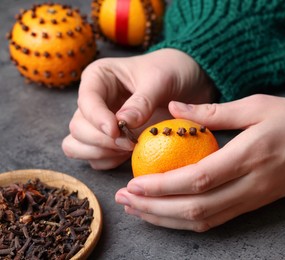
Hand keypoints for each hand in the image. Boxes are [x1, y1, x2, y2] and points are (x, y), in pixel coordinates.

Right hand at [62, 49, 216, 168]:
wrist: (184, 83)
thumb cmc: (170, 72)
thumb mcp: (159, 80)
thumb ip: (142, 101)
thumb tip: (122, 123)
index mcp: (98, 78)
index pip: (86, 101)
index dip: (97, 119)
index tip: (117, 130)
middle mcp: (93, 101)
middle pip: (78, 127)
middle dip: (101, 140)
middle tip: (130, 143)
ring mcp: (98, 123)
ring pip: (78, 145)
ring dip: (101, 153)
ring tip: (129, 148)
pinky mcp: (108, 141)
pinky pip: (95, 159)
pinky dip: (109, 161)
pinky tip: (130, 154)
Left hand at [115, 95, 284, 231]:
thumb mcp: (254, 105)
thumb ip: (212, 112)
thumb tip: (173, 109)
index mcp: (250, 155)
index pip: (199, 179)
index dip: (163, 186)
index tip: (134, 183)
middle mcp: (251, 184)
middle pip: (196, 207)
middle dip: (156, 208)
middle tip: (125, 200)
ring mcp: (253, 199)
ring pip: (204, 220)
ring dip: (167, 219)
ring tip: (138, 209)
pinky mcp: (253, 205)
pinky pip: (216, 220)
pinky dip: (187, 221)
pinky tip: (166, 214)